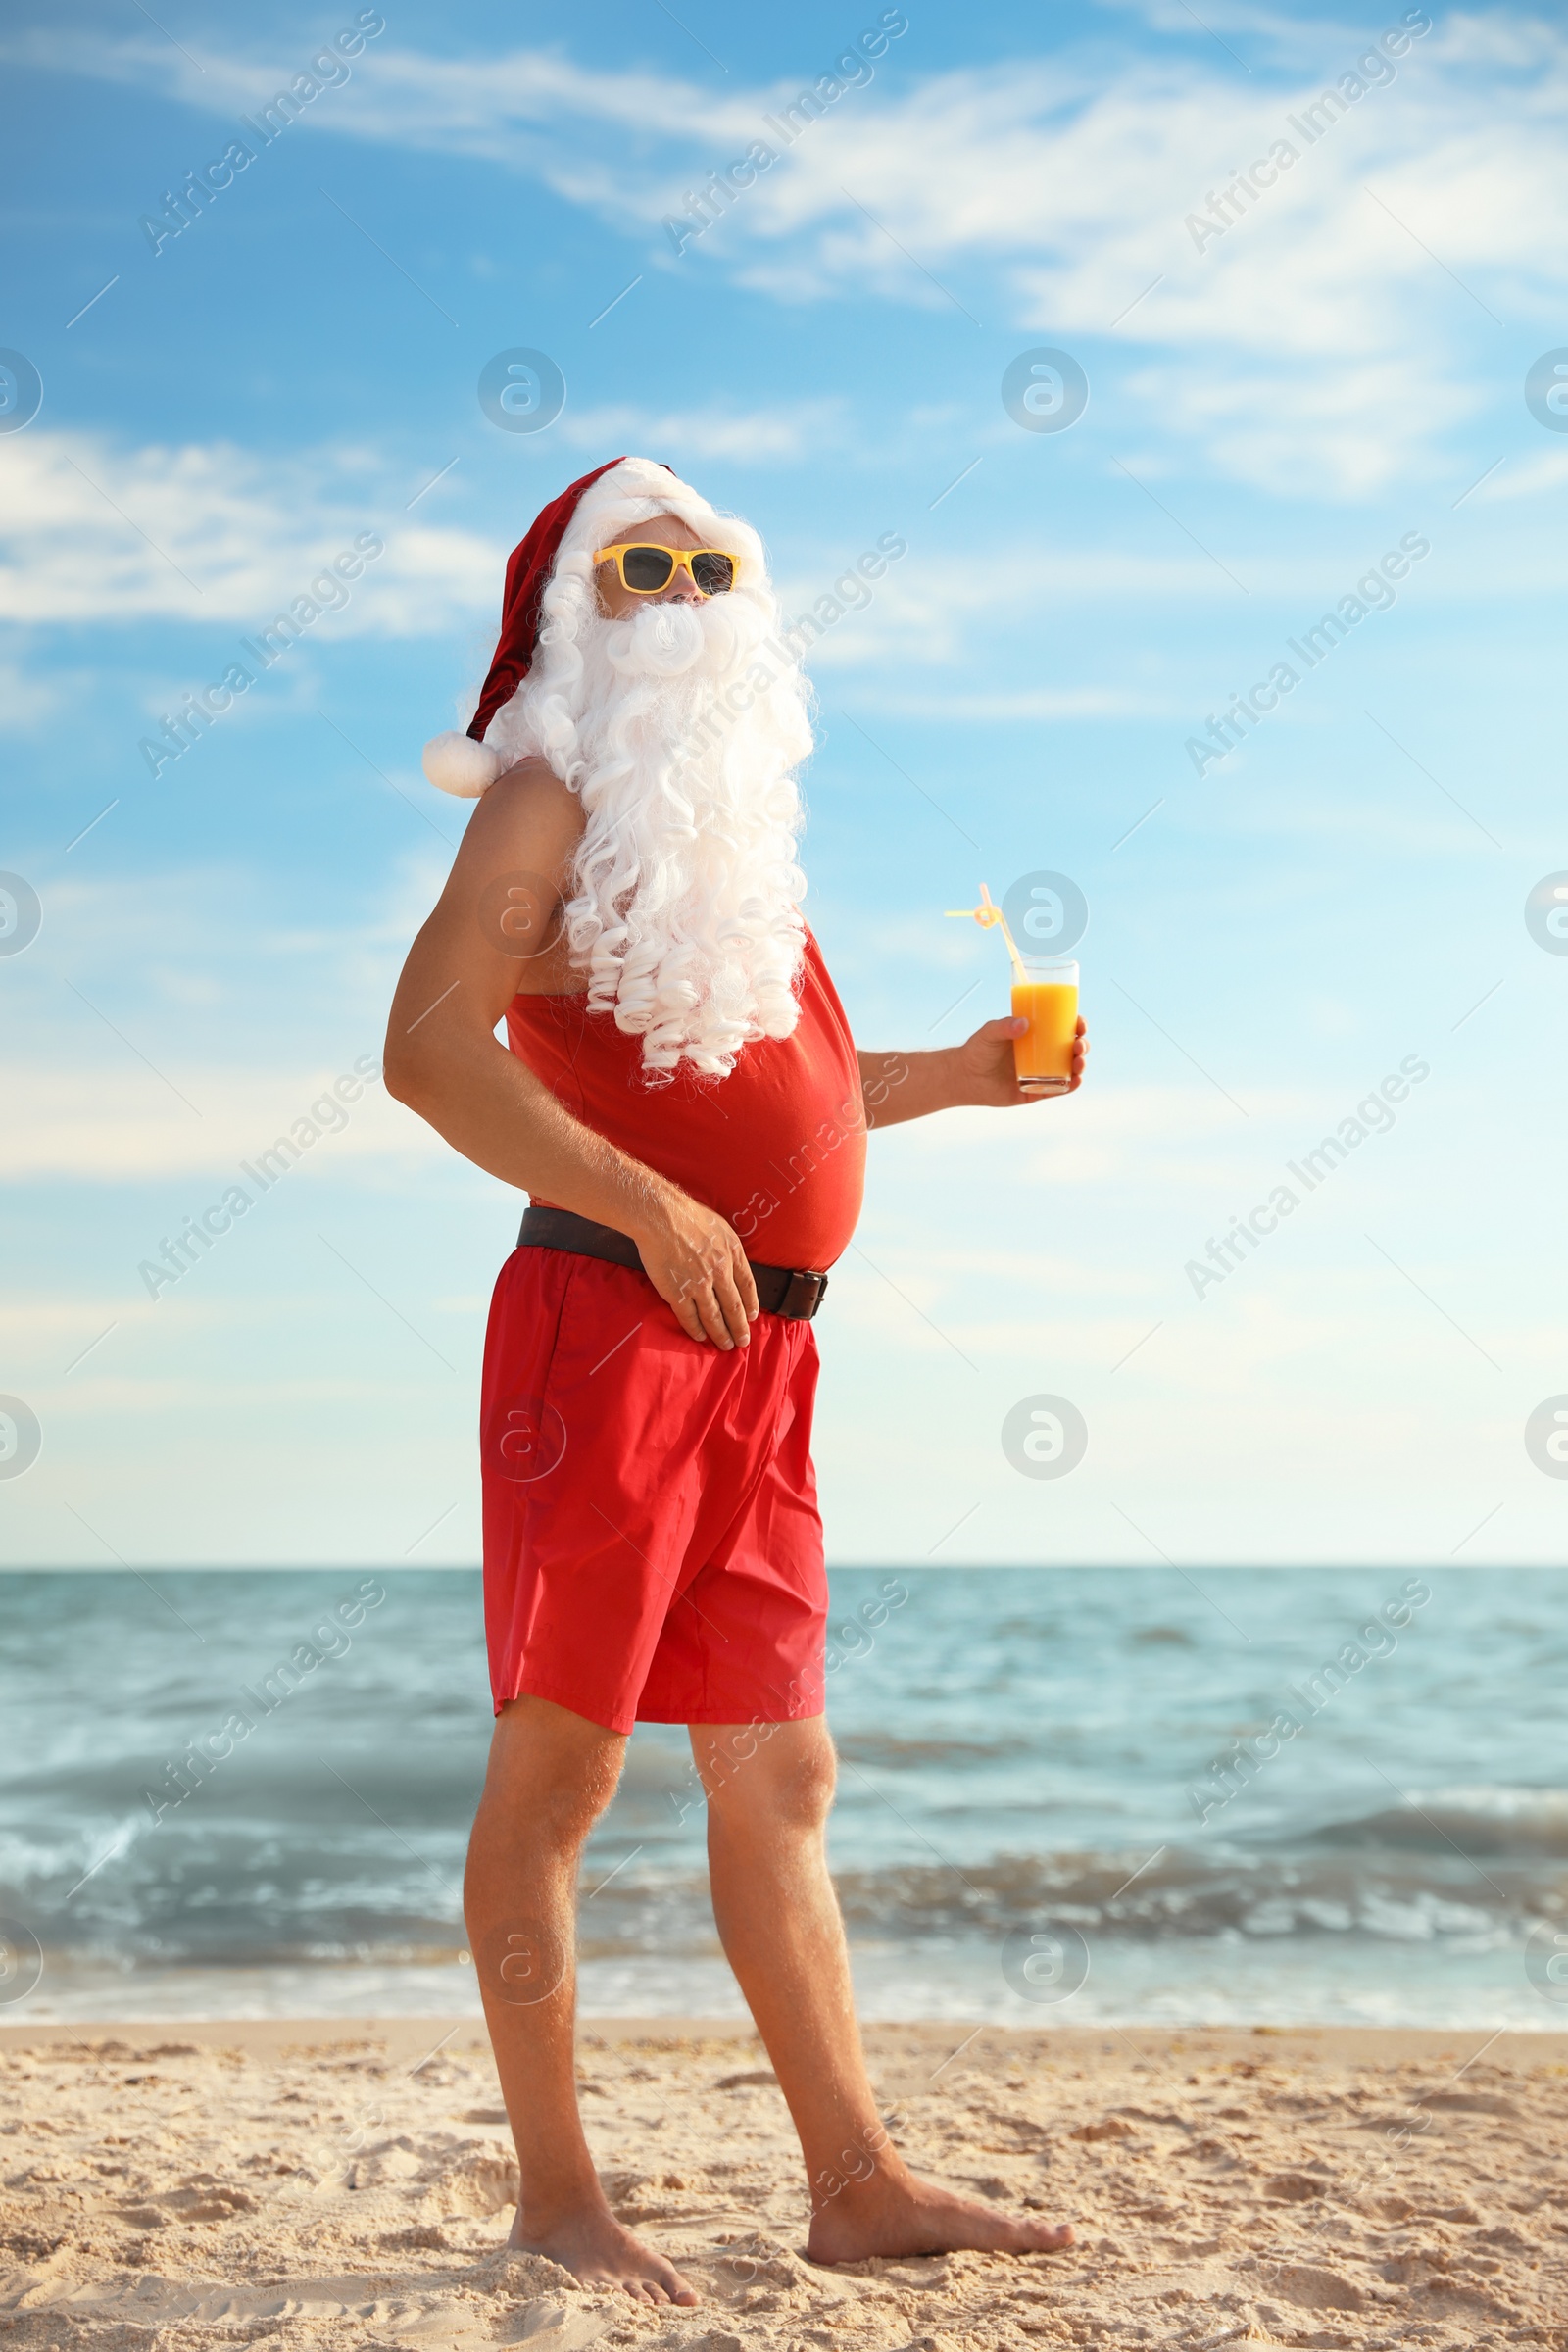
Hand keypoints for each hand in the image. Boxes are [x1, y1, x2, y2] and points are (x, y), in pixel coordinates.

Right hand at [631, 1189, 758, 1347]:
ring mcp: (699, 1285)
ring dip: (721, 1334)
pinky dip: (696, 1329)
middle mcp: (720, 1272)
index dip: (751, 1304)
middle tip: (743, 1341)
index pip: (747, 1286)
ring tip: (726, 1345)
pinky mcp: (677, 1293)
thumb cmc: (688, 1215)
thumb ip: (727, 1247)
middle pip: (734, 1306)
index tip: (752, 1317)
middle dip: (739, 1327)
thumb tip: (731, 1259)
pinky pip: (689, 1317)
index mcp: (732, 1254)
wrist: (661, 1216)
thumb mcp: (720, 1227)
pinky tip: (700, 1337)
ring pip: (714, 1316)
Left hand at [957, 1014, 1088, 1106]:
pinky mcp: (1036, 1092)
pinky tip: (1076, 1080)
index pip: (1063, 1028)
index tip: (1080, 1024)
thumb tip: (1024, 1024)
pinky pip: (1058, 1090)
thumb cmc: (977, 1050)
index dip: (1077, 1025)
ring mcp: (1041, 1074)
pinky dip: (1071, 1086)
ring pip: (1069, 1069)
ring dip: (1080, 1065)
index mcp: (1036, 1036)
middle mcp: (1042, 1055)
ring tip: (1078, 1062)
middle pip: (1072, 1049)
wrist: (964, 1077)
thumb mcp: (989, 1033)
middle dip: (1082, 1046)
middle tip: (1078, 1045)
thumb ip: (1004, 1026)